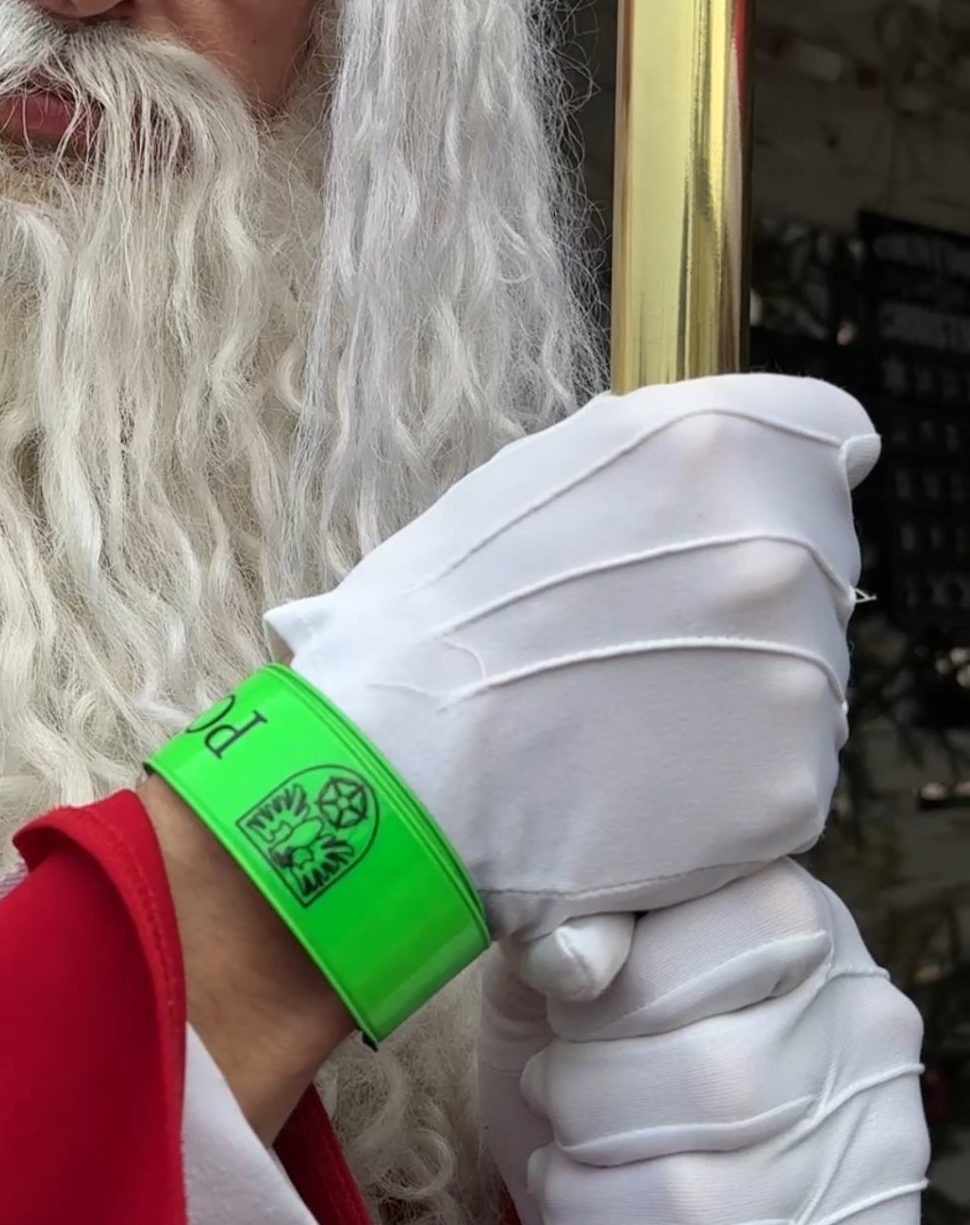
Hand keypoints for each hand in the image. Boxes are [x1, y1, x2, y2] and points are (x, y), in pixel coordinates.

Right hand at [266, 374, 876, 939]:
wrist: (392, 770)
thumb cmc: (440, 620)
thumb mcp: (538, 477)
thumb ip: (662, 458)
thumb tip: (766, 448)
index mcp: (717, 446)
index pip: (833, 440)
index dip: (778, 485)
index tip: (719, 531)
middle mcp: (778, 548)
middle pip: (822, 565)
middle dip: (749, 599)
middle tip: (636, 644)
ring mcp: (799, 671)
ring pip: (806, 670)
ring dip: (740, 690)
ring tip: (623, 717)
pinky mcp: (793, 784)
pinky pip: (788, 770)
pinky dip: (730, 783)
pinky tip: (639, 781)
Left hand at [478, 864, 928, 1224]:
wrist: (647, 1174)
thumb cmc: (600, 1041)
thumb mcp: (571, 954)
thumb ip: (572, 928)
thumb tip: (572, 958)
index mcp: (799, 923)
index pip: (711, 952)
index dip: (602, 1003)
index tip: (567, 1018)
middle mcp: (866, 1034)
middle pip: (713, 1084)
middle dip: (588, 1110)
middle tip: (556, 1107)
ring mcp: (875, 1166)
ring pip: (698, 1206)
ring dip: (584, 1206)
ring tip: (567, 1183)